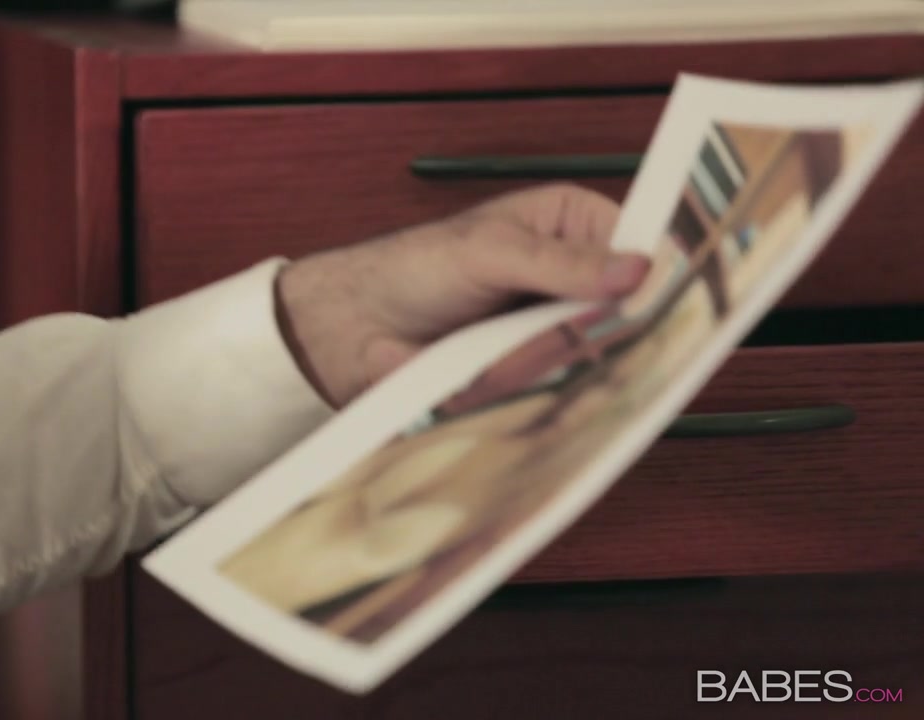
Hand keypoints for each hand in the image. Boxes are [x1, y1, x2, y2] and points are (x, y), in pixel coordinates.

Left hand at [277, 184, 650, 406]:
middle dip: (603, 329)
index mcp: (573, 224)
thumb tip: (637, 270)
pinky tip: (501, 380)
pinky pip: (556, 389)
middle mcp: (573, 278)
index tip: (671, 297)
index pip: (643, 244)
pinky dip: (531, 388)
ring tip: (499, 355)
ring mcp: (554, 329)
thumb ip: (561, 263)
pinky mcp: (530, 374)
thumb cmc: (414, 267)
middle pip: (627, 310)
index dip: (662, 271)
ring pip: (592, 356)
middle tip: (563, 335)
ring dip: (550, 361)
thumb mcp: (489, 250)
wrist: (353, 327)